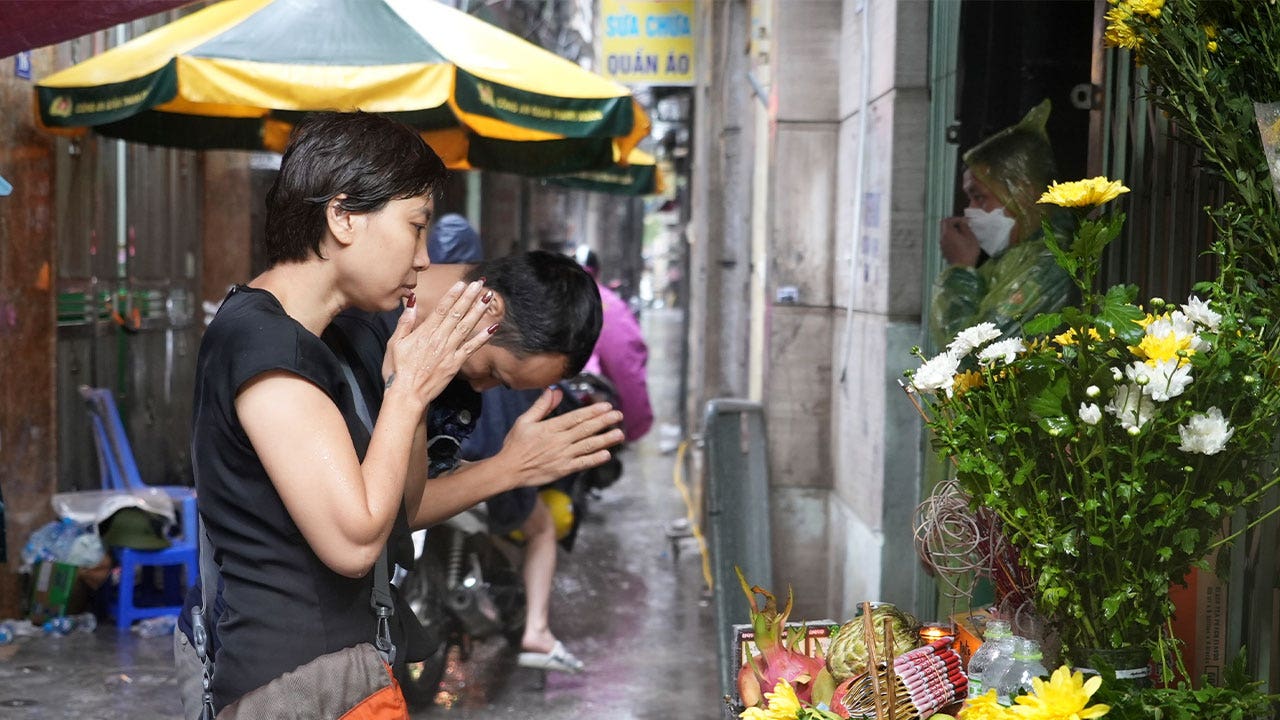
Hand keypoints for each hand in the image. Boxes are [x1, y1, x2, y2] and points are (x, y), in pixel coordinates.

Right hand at [383, 280, 493, 405]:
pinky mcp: (455, 364)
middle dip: (469, 297)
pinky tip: (493, 327)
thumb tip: (412, 301)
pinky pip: (472, 348)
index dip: (453, 295)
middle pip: (456, 314)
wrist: (407, 395)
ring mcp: (449, 351)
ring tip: (488, 298)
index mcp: (424, 333)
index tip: (462, 283)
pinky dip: (483, 337)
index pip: (441, 309)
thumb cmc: (397, 370)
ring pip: (466, 327)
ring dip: (478, 311)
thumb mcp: (394, 343)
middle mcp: (439, 339)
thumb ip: (405, 321)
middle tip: (479, 283)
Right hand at [498, 388, 624, 487]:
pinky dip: (595, 459)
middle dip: (604, 421)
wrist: (508, 470)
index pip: (576, 417)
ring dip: (605, 439)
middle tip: (618, 415)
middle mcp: (559, 441)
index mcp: (551, 428)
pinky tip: (607, 454)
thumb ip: (542, 405)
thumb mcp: (525, 421)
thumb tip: (555, 389)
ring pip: (588, 446)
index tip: (607, 405)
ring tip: (619, 434)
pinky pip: (582, 464)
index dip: (593, 411)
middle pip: (586, 429)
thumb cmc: (516, 444)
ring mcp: (562, 456)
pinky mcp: (563, 470)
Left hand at [939, 216, 980, 266]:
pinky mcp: (944, 252)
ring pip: (945, 234)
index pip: (947, 220)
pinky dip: (952, 239)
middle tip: (964, 227)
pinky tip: (961, 243)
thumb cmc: (968, 251)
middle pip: (944, 227)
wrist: (963, 268)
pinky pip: (946, 241)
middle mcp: (942, 238)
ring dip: (953, 232)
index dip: (956, 218)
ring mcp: (942, 246)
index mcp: (947, 233)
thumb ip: (965, 227)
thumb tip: (962, 222)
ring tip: (964, 235)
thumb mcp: (970, 236)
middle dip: (954, 225)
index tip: (965, 221)